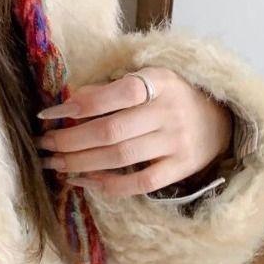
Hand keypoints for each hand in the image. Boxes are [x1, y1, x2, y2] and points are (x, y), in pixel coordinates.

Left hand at [32, 67, 234, 198]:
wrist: (218, 118)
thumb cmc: (167, 94)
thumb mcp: (145, 78)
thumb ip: (109, 88)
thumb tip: (69, 103)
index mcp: (157, 82)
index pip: (114, 94)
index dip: (79, 105)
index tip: (47, 115)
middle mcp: (168, 112)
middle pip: (111, 131)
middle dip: (71, 140)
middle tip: (45, 145)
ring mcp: (177, 142)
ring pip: (121, 157)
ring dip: (82, 163)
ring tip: (56, 164)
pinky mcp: (182, 168)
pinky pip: (142, 182)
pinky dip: (111, 185)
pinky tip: (86, 182)